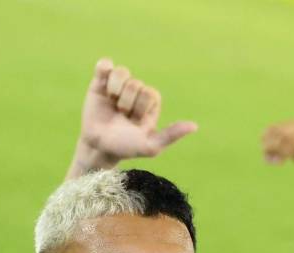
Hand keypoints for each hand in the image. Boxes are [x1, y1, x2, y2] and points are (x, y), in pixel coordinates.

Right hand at [75, 58, 197, 168]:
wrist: (99, 147)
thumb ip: (171, 135)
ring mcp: (118, 85)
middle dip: (127, 104)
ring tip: (111, 103)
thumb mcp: (150, 145)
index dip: (140, 108)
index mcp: (151, 101)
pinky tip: (103, 85)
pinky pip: (105, 65)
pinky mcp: (100, 81)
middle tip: (121, 117)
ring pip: (122, 73)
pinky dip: (103, 70)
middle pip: (136, 84)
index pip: (150, 93)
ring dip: (115, 91)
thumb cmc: (126, 147)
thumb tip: (194, 127)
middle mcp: (136, 90)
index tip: (135, 122)